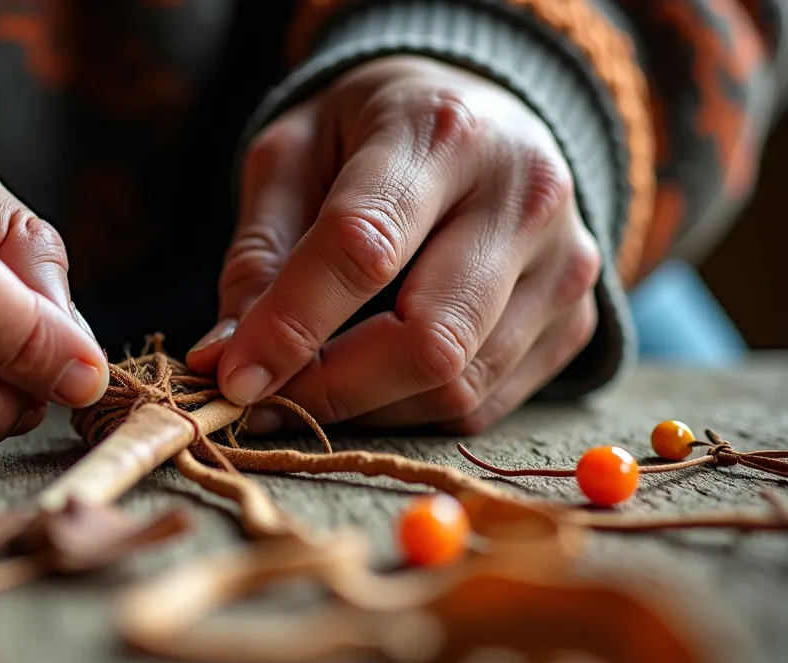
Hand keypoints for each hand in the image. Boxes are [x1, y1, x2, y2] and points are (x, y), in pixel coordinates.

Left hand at [188, 56, 600, 433]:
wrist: (479, 112)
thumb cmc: (368, 133)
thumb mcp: (290, 157)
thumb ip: (258, 255)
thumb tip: (225, 360)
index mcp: (441, 132)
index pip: (363, 248)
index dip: (290, 325)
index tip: (230, 376)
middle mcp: (524, 195)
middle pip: (430, 339)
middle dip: (331, 389)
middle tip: (263, 399)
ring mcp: (565, 263)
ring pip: (458, 386)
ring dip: (365, 409)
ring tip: (307, 386)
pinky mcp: (577, 318)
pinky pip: (485, 403)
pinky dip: (410, 410)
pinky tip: (371, 379)